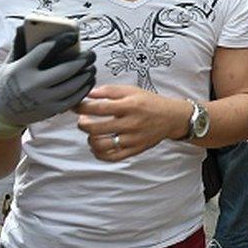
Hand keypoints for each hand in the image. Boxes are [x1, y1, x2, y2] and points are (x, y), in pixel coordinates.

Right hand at [0, 28, 95, 138]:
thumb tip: (25, 26)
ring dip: (87, 75)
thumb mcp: (10, 63)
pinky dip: (84, 89)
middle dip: (82, 60)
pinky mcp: (51, 110)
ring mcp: (43, 99)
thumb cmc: (9, 82)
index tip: (73, 35)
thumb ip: (20, 45)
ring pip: (73, 85)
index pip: (44, 51)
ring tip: (92, 67)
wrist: (1, 113)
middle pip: (65, 70)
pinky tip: (89, 81)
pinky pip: (73, 99)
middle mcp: (32, 85)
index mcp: (21, 69)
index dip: (61, 41)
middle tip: (91, 54)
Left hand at [75, 85, 191, 161]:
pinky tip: (98, 145)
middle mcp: (130, 123)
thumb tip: (89, 94)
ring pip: (100, 145)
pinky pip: (111, 157)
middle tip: (83, 119)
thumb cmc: (149, 102)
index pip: (98, 108)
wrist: (171, 117)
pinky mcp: (134, 150)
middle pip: (95, 128)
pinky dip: (99, 153)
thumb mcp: (131, 90)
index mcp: (129, 106)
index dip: (81, 108)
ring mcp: (132, 139)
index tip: (75, 106)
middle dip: (82, 124)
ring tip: (93, 133)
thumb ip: (109, 91)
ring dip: (90, 139)